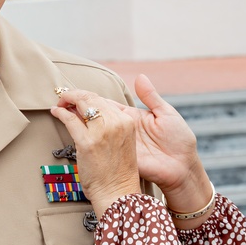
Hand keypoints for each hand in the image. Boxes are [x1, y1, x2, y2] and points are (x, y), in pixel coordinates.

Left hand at [49, 90, 142, 217]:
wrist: (117, 193)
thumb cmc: (117, 172)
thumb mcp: (119, 141)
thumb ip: (107, 125)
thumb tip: (82, 110)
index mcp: (127, 121)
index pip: (103, 99)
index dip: (86, 96)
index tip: (76, 99)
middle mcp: (117, 123)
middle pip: (91, 98)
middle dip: (75, 95)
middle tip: (64, 99)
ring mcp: (102, 132)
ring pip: (81, 103)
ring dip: (67, 100)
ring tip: (60, 104)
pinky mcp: (87, 142)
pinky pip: (70, 120)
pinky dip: (60, 113)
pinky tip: (55, 112)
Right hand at [51, 75, 212, 217]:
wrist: (182, 168)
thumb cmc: (179, 140)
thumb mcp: (166, 114)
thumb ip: (151, 96)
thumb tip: (139, 77)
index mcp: (130, 116)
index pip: (104, 103)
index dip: (88, 97)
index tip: (73, 93)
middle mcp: (121, 126)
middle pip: (95, 113)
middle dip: (79, 105)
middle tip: (63, 99)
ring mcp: (118, 141)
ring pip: (94, 127)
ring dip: (79, 119)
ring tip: (64, 109)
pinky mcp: (119, 154)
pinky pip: (99, 144)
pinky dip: (85, 136)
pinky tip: (74, 127)